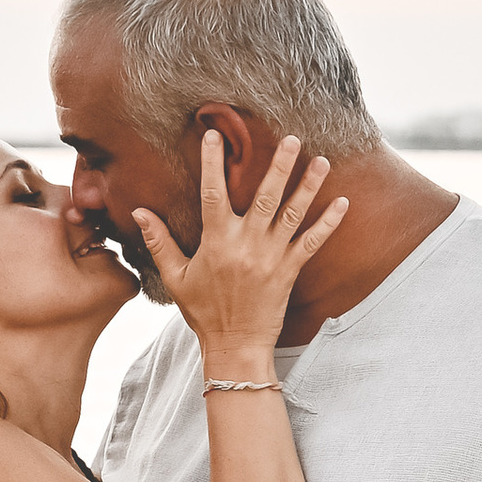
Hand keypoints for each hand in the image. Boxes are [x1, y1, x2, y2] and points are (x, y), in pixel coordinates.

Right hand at [131, 133, 348, 368]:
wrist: (235, 345)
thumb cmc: (203, 312)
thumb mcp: (176, 278)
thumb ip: (159, 242)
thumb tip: (138, 211)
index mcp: (216, 241)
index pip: (212, 192)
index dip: (213, 162)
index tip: (215, 135)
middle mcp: (246, 243)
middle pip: (265, 196)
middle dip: (279, 165)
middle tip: (292, 138)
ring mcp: (272, 256)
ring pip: (293, 213)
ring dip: (309, 186)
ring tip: (323, 160)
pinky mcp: (290, 270)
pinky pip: (313, 242)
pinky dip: (329, 223)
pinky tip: (343, 202)